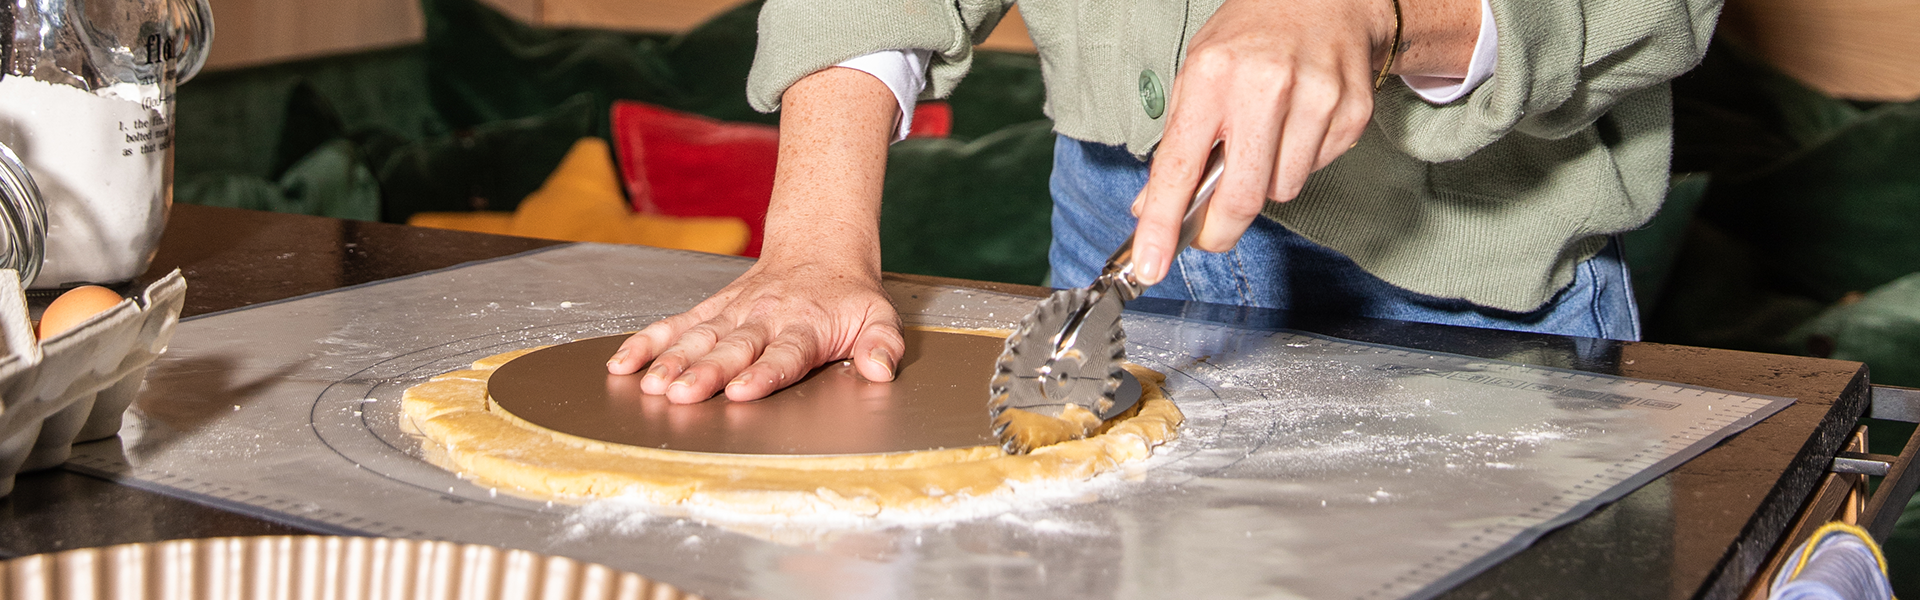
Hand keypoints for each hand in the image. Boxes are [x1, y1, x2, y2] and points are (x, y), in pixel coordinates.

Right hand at [604, 66, 902, 402]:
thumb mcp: (881, 317)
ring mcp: (735, 312)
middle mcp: (765, 319)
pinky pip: (678, 324)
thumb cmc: (849, 297)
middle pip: (733, 348)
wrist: (820, 250)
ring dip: (672, 360)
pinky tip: (625, 362)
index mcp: (806, 327)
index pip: (784, 354)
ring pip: (700, 337)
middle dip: (705, 372)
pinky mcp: (713, 308)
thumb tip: (881, 370)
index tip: (742, 391)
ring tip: (649, 384)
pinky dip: (650, 342)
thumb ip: (882, 346)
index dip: (763, 373)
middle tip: (681, 393)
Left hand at [1128, 0, 1477, 284]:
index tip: (1150, 265)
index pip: (1180, 166)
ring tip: (1265, 138)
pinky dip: (1300, 162)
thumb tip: (1150, 208)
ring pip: (1283, 191)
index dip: (1163, 224)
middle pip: (1242, 197)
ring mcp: (1315, 99)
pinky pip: (1316, 172)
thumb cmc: (1251, 38)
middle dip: (1221, 227)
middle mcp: (1265, 86)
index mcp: (1213, 75)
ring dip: (1266, 182)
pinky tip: (1297, 126)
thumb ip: (1175, 144)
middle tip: (1210, 230)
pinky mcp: (1351, 112)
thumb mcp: (1197, 75)